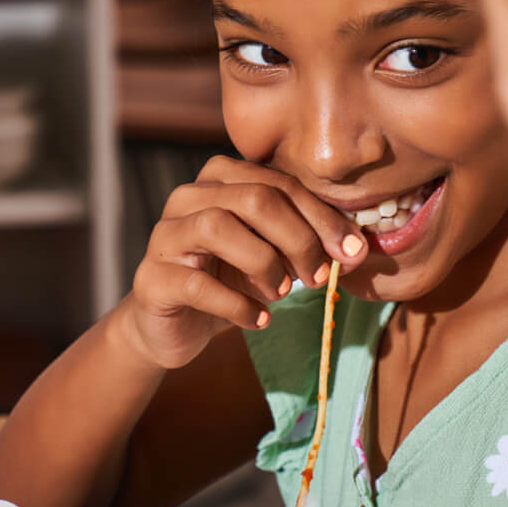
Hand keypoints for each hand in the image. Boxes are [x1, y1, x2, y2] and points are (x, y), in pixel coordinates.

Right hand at [123, 157, 367, 368]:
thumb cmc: (230, 281)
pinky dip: (238, 305)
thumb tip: (356, 249)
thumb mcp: (273, 256)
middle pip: (253, 199)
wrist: (176, 327)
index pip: (279, 184)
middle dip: (298, 238)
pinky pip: (198, 284)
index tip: (353, 252)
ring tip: (283, 292)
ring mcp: (164, 236)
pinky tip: (259, 321)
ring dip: (264, 263)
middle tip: (320, 277)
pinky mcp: (151, 279)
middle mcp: (187, 197)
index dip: (321, 217)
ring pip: (217, 227)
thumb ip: (306, 242)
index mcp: (221, 179)